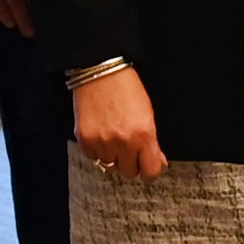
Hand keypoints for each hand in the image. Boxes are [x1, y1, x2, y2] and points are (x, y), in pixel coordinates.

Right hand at [73, 63, 164, 179]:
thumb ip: (153, 142)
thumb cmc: (125, 87)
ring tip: (113, 136)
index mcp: (144, 134)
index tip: (147, 168)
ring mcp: (102, 142)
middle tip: (129, 148)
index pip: (150, 172)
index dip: (150, 172)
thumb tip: (158, 162)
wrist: (99, 70)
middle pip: (129, 172)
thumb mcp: (148, 113)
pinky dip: (97, 150)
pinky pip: (92, 158)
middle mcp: (123, 141)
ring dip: (112, 156)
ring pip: (109, 166)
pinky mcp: (85, 139)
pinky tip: (101, 134)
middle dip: (131, 163)